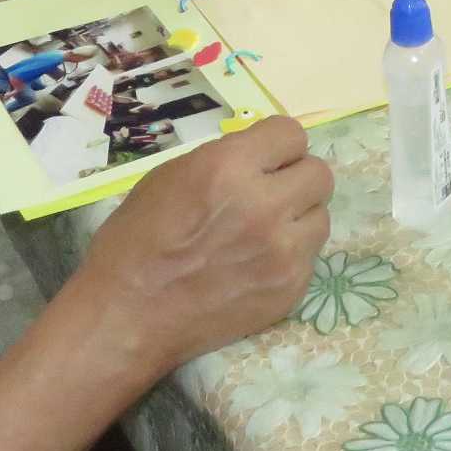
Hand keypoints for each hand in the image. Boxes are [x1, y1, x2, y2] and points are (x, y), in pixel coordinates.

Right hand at [72, 118, 332, 386]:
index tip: (266, 159)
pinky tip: (257, 265)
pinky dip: (289, 256)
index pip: (291, 134)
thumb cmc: (135, 241)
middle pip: (320, 174)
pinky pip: (309, 258)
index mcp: (229, 168)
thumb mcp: (171, 177)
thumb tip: (261, 157)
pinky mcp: (290, 290)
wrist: (128, 316)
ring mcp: (283, 252)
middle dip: (296, 178)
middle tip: (272, 193)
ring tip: (265, 232)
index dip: (277, 146)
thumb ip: (224, 160)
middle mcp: (265, 205)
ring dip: (298, 218)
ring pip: (321, 217)